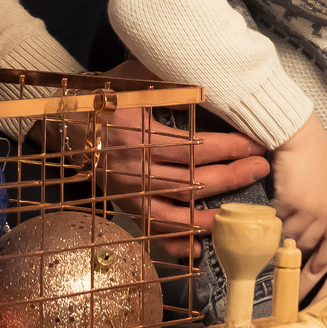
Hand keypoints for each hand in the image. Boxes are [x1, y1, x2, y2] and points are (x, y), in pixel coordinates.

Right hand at [95, 60, 270, 261]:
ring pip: (175, 215)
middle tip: (260, 170)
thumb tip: (208, 79)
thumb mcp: (134, 77)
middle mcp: (133, 168)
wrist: (66, 122)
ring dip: (210, 217)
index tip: (255, 144)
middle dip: (232, 177)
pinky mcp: (124, 206)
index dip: (229, 148)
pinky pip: (152, 231)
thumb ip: (168, 79)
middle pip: (191, 182)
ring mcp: (128, 193)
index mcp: (138, 135)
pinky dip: (175, 244)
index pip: (194, 147)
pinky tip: (199, 250)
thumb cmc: (105, 95)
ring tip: (240, 215)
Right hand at [271, 118, 326, 278]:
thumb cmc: (310, 155)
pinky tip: (262, 217)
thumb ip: (320, 206)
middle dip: (294, 256)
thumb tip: (305, 226)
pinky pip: (276, 221)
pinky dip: (269, 221)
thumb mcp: (324, 185)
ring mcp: (310, 209)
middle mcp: (326, 212)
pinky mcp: (291, 202)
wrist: (300, 135)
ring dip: (278, 237)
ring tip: (266, 239)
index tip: (311, 275)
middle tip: (280, 265)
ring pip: (290, 236)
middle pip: (308, 245)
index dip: (321, 262)